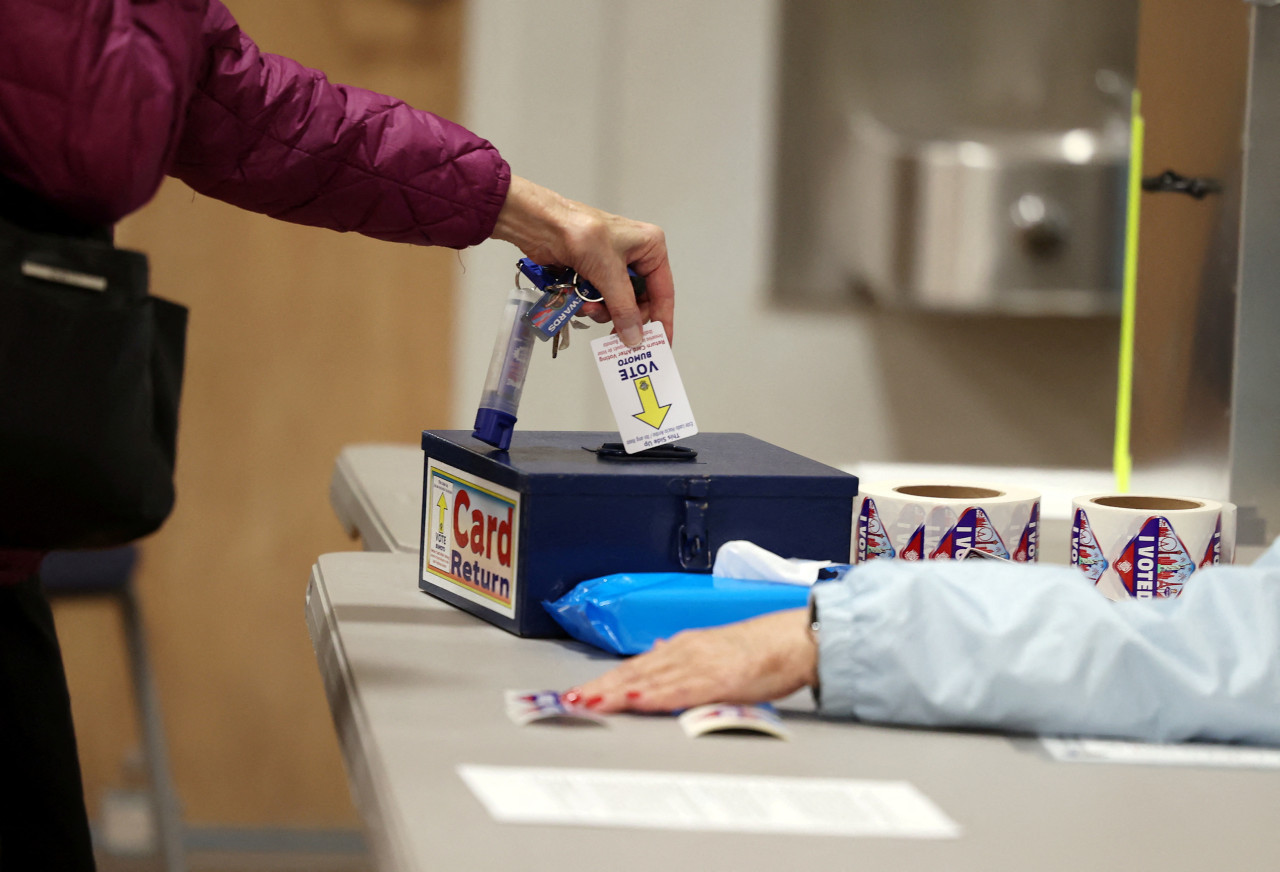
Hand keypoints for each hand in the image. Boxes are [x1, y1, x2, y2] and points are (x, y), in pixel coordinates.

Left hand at [491, 175, 673, 347]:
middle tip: (615, 334)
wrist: (539, 224)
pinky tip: (579, 301)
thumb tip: (634, 337)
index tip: (661, 343)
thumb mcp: (609, 272)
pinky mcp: (592, 272)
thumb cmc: (579, 232)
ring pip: (617, 304)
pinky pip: (598, 299)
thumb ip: (624, 308)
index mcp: (650, 247)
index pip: (663, 291)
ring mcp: (612, 266)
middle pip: (638, 302)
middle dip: (623, 316)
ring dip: (602, 311)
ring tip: (588, 308)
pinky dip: (589, 304)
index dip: (662, 319)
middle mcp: (635, 257)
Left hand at [566, 608, 817, 712]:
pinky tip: (635, 700)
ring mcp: (699, 664)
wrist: (793, 641)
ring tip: (591, 702)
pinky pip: (679, 689)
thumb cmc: (760, 651)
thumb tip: (656, 652)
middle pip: (634, 673)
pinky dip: (654, 695)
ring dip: (617, 692)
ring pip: (650, 680)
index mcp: (684, 647)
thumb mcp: (714, 649)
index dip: (606, 680)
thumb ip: (683, 656)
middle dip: (601, 687)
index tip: (581, 692)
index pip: (636, 667)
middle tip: (572, 701)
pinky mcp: (717, 678)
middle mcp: (685, 651)